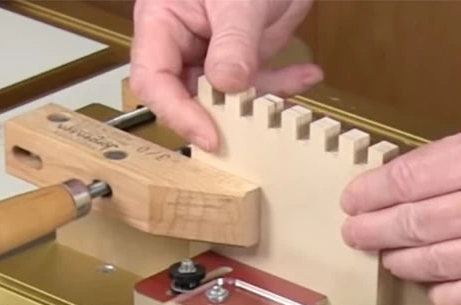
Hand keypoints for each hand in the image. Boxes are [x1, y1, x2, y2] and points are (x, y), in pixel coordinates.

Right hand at [130, 0, 320, 150]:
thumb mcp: (238, 0)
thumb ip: (232, 42)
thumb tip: (226, 85)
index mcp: (162, 22)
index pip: (154, 80)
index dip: (177, 113)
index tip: (208, 135)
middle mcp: (183, 40)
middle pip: (187, 95)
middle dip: (221, 114)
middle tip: (251, 127)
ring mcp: (213, 48)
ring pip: (226, 95)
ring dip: (260, 99)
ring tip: (290, 90)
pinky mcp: (242, 53)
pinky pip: (256, 80)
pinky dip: (283, 82)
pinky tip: (306, 75)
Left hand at [339, 115, 460, 304]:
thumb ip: (456, 157)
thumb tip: (402, 182)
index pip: (409, 181)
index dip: (372, 193)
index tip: (353, 202)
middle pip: (413, 224)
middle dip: (373, 231)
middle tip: (355, 235)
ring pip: (432, 264)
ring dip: (400, 262)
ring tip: (388, 257)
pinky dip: (440, 294)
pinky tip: (431, 285)